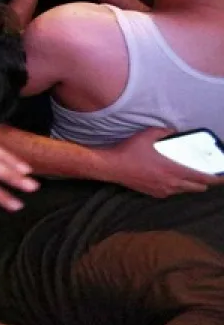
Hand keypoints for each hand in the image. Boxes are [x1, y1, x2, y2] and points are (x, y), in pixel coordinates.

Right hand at [102, 126, 218, 197]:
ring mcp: (164, 190)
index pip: (202, 178)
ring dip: (191, 185)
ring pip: (186, 191)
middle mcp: (172, 183)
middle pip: (198, 188)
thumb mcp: (146, 136)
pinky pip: (173, 192)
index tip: (223, 176)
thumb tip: (173, 131)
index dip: (216, 178)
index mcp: (173, 169)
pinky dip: (177, 187)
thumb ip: (163, 132)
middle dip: (205, 183)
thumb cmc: (129, 151)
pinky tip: (170, 179)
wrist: (112, 167)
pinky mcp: (155, 194)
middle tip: (207, 175)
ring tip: (189, 176)